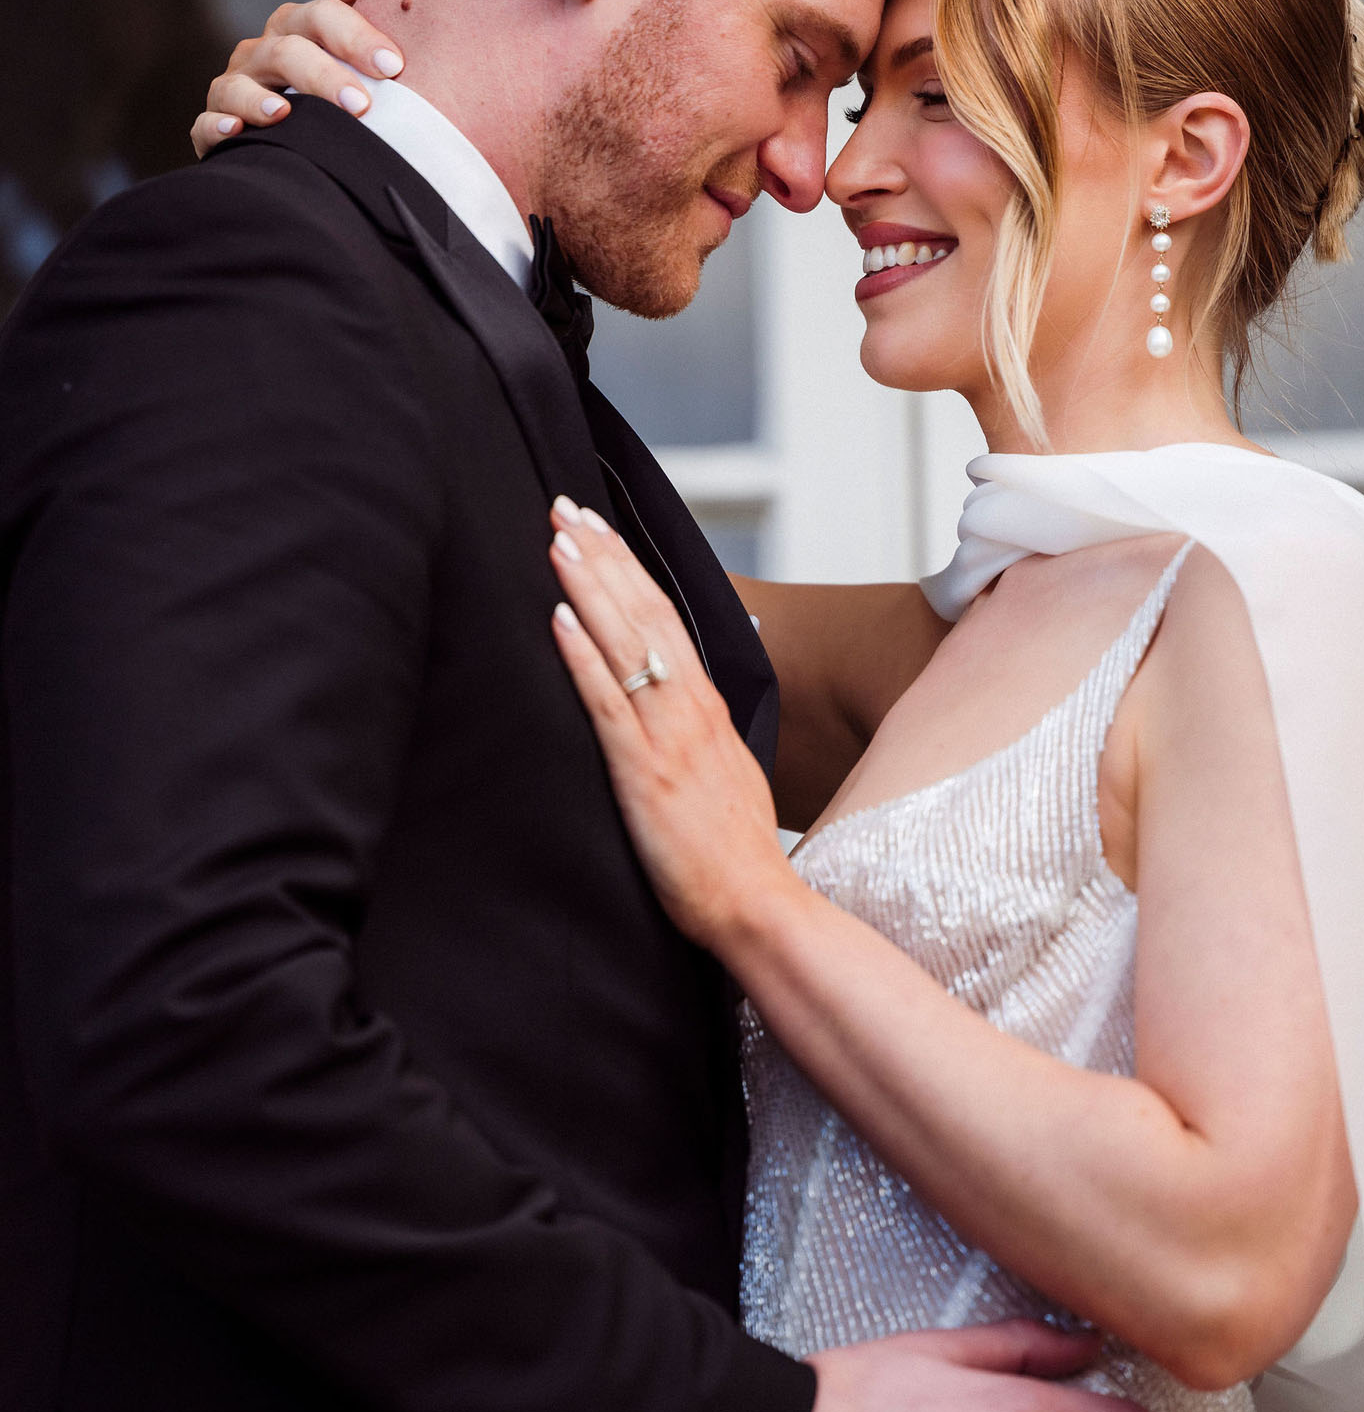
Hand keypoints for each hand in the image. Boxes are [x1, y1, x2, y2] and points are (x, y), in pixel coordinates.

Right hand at [190, 0, 405, 155]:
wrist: (306, 144)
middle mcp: (262, 53)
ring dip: (259, 101)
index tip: (392, 65)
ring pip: (238, 86)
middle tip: (361, 105)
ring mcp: (234, 88)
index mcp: (298, 30)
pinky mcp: (214, 128)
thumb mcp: (357, 57)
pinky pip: (205, 124)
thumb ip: (364, 20)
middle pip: (287, 52)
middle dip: (323, 76)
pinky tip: (235, 130)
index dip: (356, 37)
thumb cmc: (338, 93)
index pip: (322, 17)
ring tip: (285, 114)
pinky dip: (216, 126)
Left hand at [548, 497, 792, 950]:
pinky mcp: (642, 771)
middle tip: (565, 508)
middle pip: (645, 613)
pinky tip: (560, 618)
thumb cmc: (735, 854)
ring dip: (590, 585)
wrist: (755, 903)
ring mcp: (668, 737)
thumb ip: (697, 735)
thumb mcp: (726, 774)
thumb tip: (674, 709)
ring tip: (558, 540)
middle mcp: (691, 709)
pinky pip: (607, 702)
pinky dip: (583, 655)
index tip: (599, 529)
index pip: (665, 619)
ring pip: (626, 642)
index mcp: (707, 709)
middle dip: (603, 556)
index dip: (629, 570)